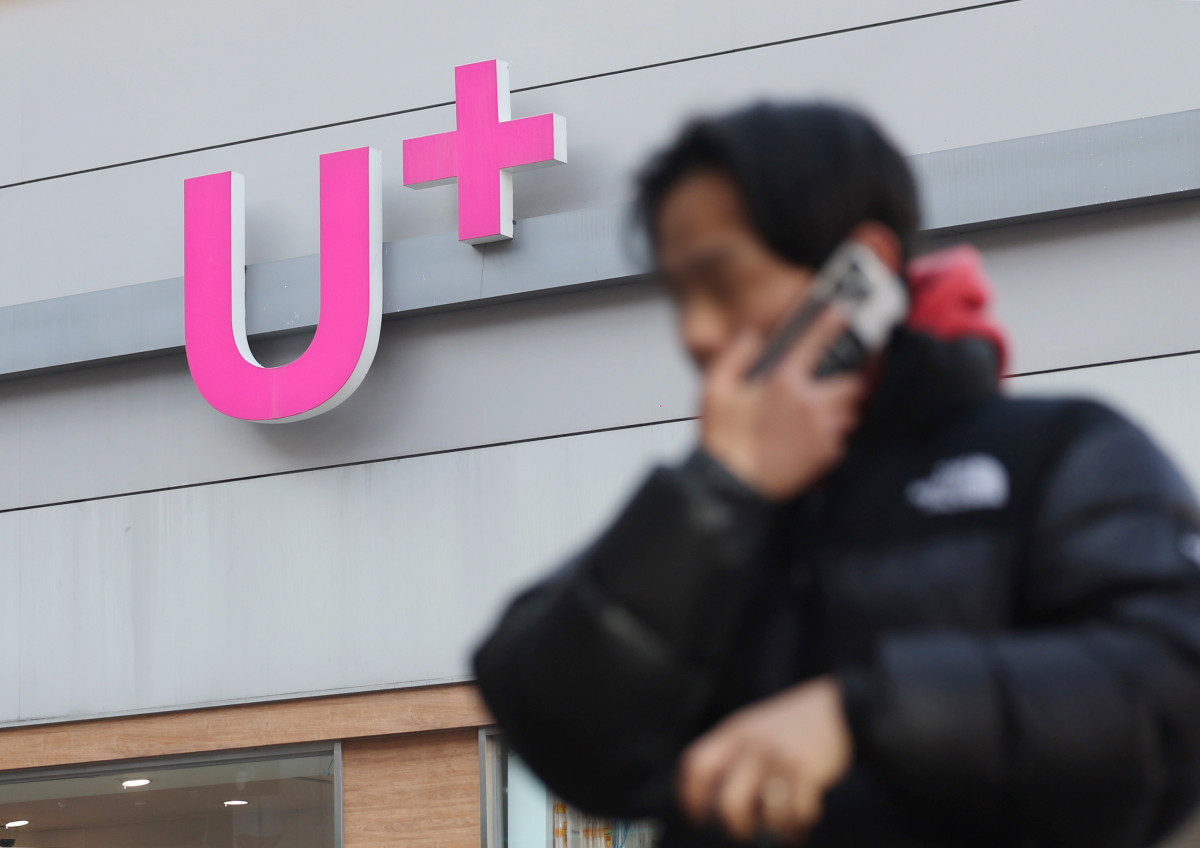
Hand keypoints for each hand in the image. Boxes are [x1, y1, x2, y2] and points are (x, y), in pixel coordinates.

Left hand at [676, 677, 853, 844]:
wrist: (838, 708)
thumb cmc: (792, 725)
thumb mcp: (753, 726)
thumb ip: (732, 752)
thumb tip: (713, 800)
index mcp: (732, 733)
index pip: (695, 767)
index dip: (692, 797)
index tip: (699, 817)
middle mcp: (751, 745)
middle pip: (727, 802)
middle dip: (736, 826)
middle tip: (746, 830)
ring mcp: (778, 758)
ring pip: (766, 814)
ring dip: (775, 827)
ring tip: (783, 827)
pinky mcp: (807, 772)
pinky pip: (797, 813)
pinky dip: (798, 825)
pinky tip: (801, 823)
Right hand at [700, 308, 865, 500]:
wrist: (731, 486)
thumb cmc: (722, 441)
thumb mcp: (714, 391)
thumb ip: (734, 357)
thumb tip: (750, 337)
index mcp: (783, 383)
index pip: (814, 344)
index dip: (829, 324)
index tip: (840, 314)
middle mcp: (810, 403)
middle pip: (852, 384)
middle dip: (848, 381)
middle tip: (836, 382)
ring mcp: (822, 431)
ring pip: (851, 411)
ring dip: (844, 408)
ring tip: (825, 411)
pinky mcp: (826, 455)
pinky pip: (843, 438)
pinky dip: (834, 435)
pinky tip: (815, 437)